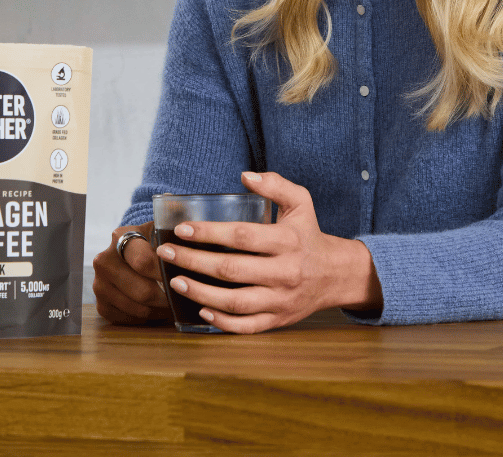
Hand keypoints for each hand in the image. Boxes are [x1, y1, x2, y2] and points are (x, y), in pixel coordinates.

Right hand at [92, 221, 173, 325]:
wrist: (130, 249)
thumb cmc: (151, 241)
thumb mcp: (159, 231)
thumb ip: (172, 240)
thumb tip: (187, 254)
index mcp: (120, 238)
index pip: (144, 262)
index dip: (165, 274)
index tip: (183, 280)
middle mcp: (104, 261)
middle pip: (141, 291)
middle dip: (165, 298)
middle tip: (180, 299)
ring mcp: (99, 284)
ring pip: (137, 309)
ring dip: (158, 310)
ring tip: (171, 304)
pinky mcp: (101, 304)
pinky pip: (127, 320)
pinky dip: (145, 318)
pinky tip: (155, 309)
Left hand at [154, 171, 381, 333]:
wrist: (335, 274)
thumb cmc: (308, 234)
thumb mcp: (300, 202)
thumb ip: (275, 185)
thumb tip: (245, 176)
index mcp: (287, 241)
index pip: (241, 236)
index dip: (209, 233)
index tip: (182, 229)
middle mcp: (284, 272)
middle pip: (232, 269)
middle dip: (194, 261)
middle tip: (167, 253)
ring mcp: (281, 300)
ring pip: (236, 302)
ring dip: (201, 293)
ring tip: (175, 281)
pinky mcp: (279, 320)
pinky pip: (247, 326)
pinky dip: (223, 322)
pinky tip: (201, 310)